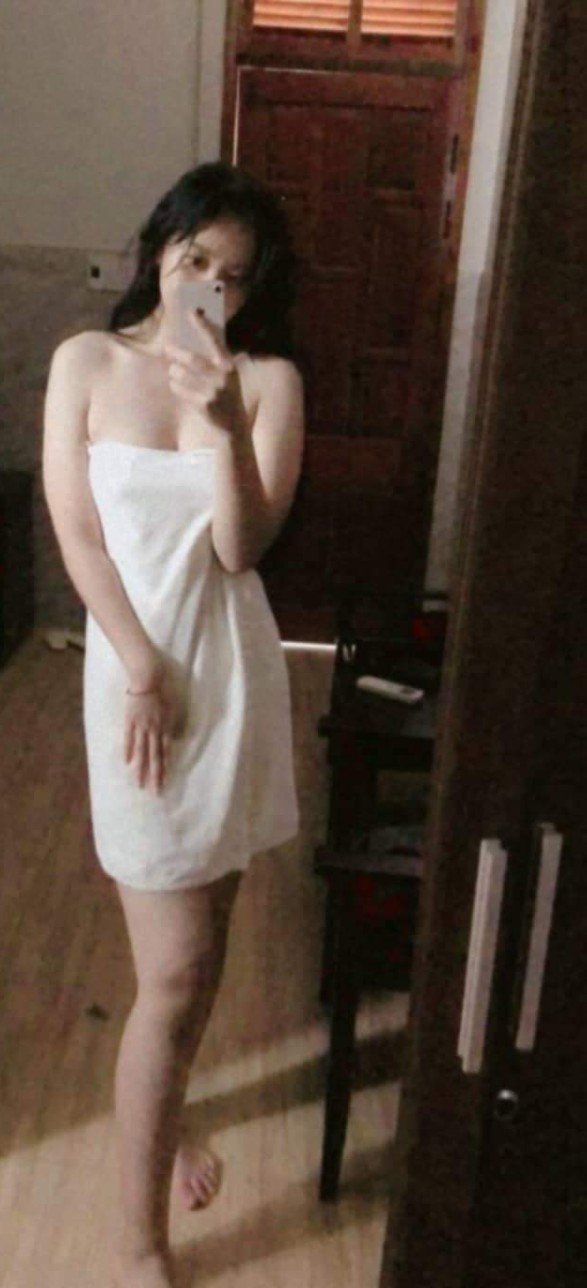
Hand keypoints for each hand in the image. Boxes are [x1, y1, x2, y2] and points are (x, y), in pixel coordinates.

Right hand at [123, 669, 182, 794]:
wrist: (148, 677)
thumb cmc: (162, 690)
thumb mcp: (173, 707)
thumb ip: (171, 722)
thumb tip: (171, 736)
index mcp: (165, 727)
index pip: (165, 753)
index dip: (165, 768)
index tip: (164, 782)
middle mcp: (154, 730)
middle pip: (155, 757)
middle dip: (155, 776)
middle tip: (155, 792)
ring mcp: (141, 726)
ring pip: (142, 752)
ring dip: (141, 769)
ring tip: (139, 783)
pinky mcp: (130, 720)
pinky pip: (129, 738)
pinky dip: (128, 751)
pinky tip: (127, 763)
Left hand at [165, 312, 245, 434]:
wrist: (234, 427)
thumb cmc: (227, 395)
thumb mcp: (227, 376)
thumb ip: (214, 360)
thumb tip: (190, 341)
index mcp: (229, 365)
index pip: (214, 340)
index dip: (202, 325)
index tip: (191, 312)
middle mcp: (222, 377)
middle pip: (192, 359)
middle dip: (176, 352)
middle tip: (167, 348)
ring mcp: (213, 391)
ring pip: (182, 374)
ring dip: (174, 371)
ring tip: (174, 371)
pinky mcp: (203, 405)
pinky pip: (179, 389)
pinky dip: (174, 385)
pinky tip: (177, 385)